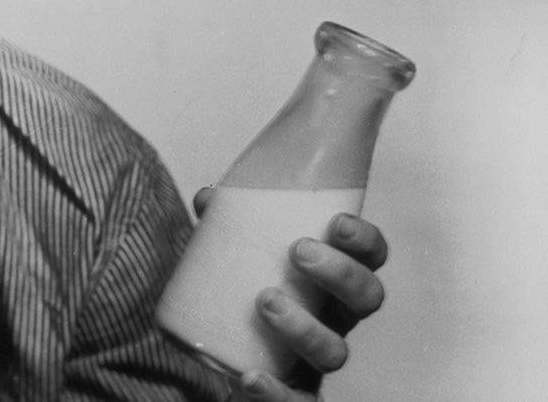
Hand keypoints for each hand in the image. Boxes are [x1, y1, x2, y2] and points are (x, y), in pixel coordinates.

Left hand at [193, 189, 388, 401]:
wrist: (228, 362)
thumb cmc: (246, 298)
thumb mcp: (240, 260)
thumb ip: (227, 229)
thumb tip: (209, 197)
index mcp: (333, 284)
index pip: (370, 259)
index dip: (365, 242)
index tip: (339, 223)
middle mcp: (337, 321)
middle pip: (365, 299)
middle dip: (339, 272)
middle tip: (299, 251)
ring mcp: (319, 362)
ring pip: (335, 351)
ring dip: (305, 326)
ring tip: (266, 301)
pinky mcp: (297, 396)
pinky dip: (275, 393)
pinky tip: (251, 377)